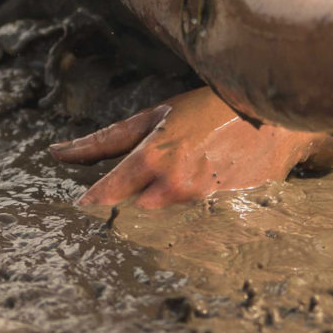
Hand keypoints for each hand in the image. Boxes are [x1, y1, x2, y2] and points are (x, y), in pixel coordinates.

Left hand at [49, 87, 317, 208]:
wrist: (275, 119)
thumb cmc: (210, 107)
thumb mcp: (156, 114)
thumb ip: (106, 139)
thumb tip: (57, 152)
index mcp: (153, 158)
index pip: (107, 194)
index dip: (90, 202)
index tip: (78, 208)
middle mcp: (175, 187)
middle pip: (135, 212)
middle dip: (131, 204)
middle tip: (139, 188)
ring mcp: (202, 206)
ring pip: (165, 219)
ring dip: (164, 206)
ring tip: (183, 180)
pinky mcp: (224, 217)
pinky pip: (195, 225)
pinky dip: (192, 213)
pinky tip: (204, 191)